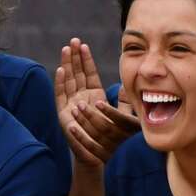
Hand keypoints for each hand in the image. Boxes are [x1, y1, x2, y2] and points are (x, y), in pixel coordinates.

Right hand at [54, 39, 140, 169]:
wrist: (98, 155)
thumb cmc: (111, 137)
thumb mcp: (122, 113)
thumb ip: (125, 99)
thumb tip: (134, 82)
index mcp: (92, 95)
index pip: (87, 73)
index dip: (86, 59)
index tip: (83, 44)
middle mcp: (79, 98)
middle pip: (76, 73)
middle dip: (74, 57)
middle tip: (72, 40)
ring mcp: (70, 105)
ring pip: (68, 81)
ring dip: (66, 65)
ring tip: (66, 49)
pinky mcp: (63, 114)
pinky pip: (60, 96)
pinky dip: (60, 83)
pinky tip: (61, 69)